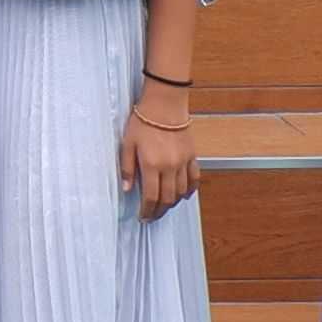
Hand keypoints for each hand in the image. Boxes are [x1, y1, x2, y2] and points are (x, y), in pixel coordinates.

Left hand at [121, 96, 200, 217]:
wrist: (164, 104)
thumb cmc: (143, 121)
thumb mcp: (127, 144)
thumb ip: (127, 168)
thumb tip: (127, 189)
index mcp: (151, 164)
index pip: (151, 197)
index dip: (147, 210)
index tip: (143, 216)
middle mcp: (170, 166)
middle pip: (167, 198)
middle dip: (159, 211)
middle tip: (153, 216)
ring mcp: (183, 162)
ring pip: (181, 191)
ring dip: (173, 203)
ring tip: (164, 207)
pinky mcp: (192, 156)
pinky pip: (194, 178)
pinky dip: (190, 190)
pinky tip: (184, 195)